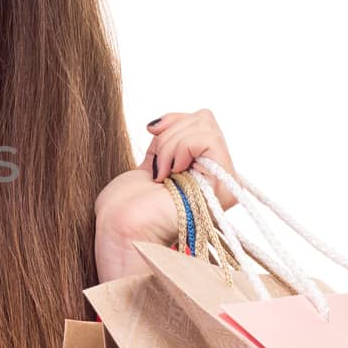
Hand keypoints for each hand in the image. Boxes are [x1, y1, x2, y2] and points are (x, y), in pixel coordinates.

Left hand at [93, 108, 240, 281]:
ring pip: (205, 126)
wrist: (123, 229)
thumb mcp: (150, 160)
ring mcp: (224, 181)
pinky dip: (179, 148)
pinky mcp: (223, 184)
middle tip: (157, 166)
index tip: (152, 132)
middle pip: (205, 119)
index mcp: (203, 171)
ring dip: (171, 144)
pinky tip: (170, 174)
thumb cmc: (127, 206)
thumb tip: (162, 123)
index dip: (174, 121)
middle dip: (170, 134)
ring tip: (161, 173)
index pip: (202, 121)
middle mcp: (219, 177)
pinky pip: (206, 139)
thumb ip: (167, 140)